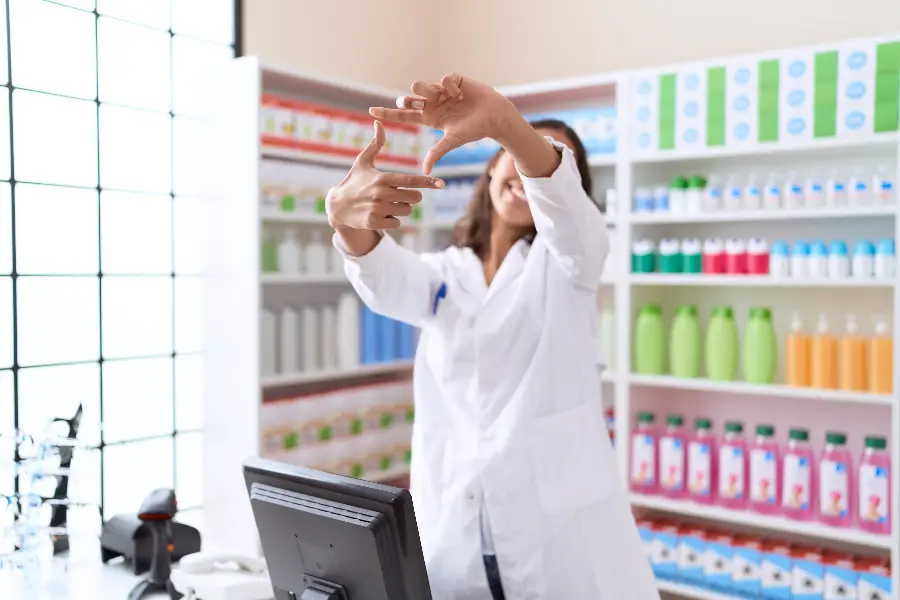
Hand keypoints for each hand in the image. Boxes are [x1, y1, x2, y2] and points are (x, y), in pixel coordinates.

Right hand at [326, 121, 444, 230]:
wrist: (337, 206)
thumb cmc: (354, 181)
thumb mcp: (363, 161)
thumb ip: (375, 144)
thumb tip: (379, 122)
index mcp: (383, 178)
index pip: (411, 180)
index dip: (428, 182)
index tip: (441, 184)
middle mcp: (381, 194)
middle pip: (414, 198)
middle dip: (412, 197)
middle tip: (402, 194)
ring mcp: (378, 209)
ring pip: (406, 211)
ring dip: (402, 208)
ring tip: (388, 204)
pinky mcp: (374, 222)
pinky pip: (396, 223)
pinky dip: (392, 220)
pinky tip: (380, 214)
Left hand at [370, 74, 517, 173]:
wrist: (495, 116)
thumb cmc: (475, 130)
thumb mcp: (453, 141)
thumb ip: (437, 152)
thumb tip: (424, 171)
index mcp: (430, 118)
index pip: (404, 116)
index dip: (388, 113)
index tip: (370, 111)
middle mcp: (433, 104)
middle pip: (409, 100)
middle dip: (407, 100)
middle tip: (412, 104)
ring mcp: (442, 92)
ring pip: (422, 86)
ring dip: (427, 90)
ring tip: (440, 95)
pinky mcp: (454, 81)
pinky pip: (443, 79)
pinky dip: (450, 86)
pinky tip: (461, 93)